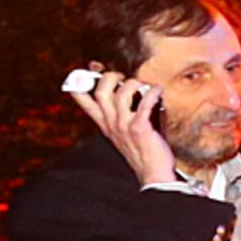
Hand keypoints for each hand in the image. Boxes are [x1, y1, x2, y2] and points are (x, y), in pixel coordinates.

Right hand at [71, 72, 183, 188]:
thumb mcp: (125, 130)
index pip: (83, 99)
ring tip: (144, 86)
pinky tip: (158, 90)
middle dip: (110, 77)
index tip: (92, 68)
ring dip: (134, 84)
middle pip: (101, 91)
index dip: (84, 80)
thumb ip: (125, 110)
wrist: (152, 173)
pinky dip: (153, 92)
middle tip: (123, 78)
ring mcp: (124, 126)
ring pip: (121, 94)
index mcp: (105, 123)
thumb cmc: (143, 149)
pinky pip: (145, 103)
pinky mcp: (140, 128)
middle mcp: (111, 123)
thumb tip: (135, 87)